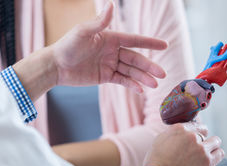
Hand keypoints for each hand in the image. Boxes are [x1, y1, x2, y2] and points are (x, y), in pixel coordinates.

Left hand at [52, 1, 166, 92]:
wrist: (56, 66)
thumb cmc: (67, 46)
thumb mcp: (82, 32)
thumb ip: (99, 22)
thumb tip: (111, 4)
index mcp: (111, 38)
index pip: (134, 40)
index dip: (150, 43)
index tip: (165, 45)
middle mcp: (113, 51)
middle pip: (136, 59)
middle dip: (149, 67)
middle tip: (162, 75)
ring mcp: (110, 64)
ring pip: (131, 71)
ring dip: (143, 78)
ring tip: (155, 85)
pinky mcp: (106, 76)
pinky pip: (122, 80)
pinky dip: (131, 85)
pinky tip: (140, 90)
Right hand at [144, 123, 223, 165]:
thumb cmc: (157, 162)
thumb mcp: (160, 140)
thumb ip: (173, 133)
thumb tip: (180, 133)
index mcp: (180, 129)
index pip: (195, 125)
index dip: (195, 131)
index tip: (195, 137)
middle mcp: (192, 136)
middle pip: (204, 132)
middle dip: (201, 139)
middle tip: (196, 148)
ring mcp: (201, 148)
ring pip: (216, 141)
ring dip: (211, 146)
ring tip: (206, 152)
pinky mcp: (208, 161)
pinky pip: (220, 153)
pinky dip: (216, 155)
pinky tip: (211, 158)